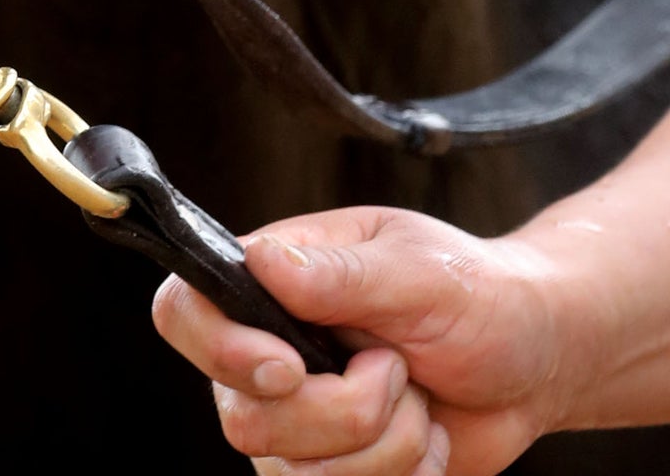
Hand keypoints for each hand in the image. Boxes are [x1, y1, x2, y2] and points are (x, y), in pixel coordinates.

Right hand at [152, 207, 579, 473]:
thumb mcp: (417, 271)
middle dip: (345, 413)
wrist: (531, 360)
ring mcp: (295, 422)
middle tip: (399, 370)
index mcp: (268, 282)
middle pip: (245, 418)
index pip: (184, 312)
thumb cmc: (473, 294)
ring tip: (420, 403)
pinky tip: (427, 445)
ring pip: (295, 474)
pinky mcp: (332, 472)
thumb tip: (261, 259)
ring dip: (387, 449)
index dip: (220, 351)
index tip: (291, 369)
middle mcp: (265, 353)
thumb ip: (340, 274)